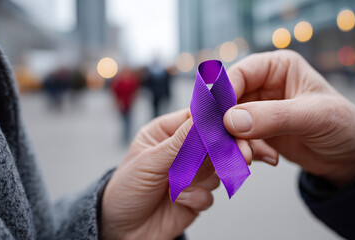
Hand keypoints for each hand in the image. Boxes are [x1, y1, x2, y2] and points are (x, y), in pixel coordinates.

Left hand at [100, 110, 276, 239]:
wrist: (123, 230)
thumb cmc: (125, 191)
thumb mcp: (148, 163)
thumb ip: (177, 143)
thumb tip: (201, 120)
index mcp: (165, 133)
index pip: (195, 119)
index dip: (212, 121)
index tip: (228, 126)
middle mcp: (181, 150)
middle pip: (213, 141)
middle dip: (221, 151)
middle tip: (232, 156)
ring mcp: (191, 173)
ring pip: (217, 167)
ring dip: (201, 179)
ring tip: (179, 185)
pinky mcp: (197, 194)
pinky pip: (212, 193)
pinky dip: (198, 197)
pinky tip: (179, 200)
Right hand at [223, 50, 354, 186]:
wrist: (352, 158)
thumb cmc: (343, 125)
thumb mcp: (312, 116)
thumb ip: (272, 117)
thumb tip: (231, 121)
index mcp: (278, 67)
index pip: (239, 74)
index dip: (224, 94)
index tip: (218, 119)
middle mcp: (265, 85)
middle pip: (230, 100)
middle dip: (227, 125)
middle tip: (230, 147)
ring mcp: (260, 110)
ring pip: (231, 123)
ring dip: (236, 142)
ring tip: (250, 158)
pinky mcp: (258, 132)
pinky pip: (239, 140)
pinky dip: (247, 151)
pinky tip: (268, 158)